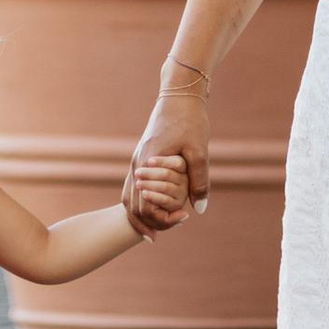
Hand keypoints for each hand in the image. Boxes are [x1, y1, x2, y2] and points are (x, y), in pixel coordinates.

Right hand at [124, 76, 208, 226]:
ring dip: (141, 216)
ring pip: (128, 198)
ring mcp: (136, 161)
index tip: (182, 220)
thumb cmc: (190, 120)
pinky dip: (140, 203)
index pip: (144, 206)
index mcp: (147, 164)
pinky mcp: (141, 158)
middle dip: (149, 223)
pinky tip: (154, 208)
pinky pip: (133, 187)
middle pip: (132, 206)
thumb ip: (199, 181)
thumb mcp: (199, 151)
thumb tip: (199, 210)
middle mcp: (137, 165)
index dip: (161, 219)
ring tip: (156, 230)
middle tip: (167, 233)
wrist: (179, 95)